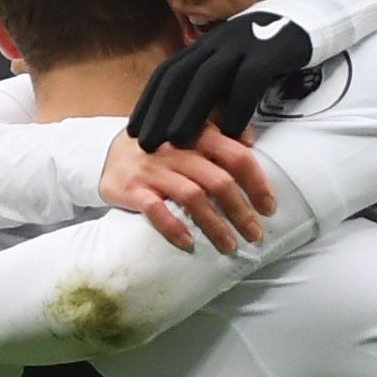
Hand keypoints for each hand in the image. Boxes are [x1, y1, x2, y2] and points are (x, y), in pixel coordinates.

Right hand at [100, 125, 276, 254]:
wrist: (107, 154)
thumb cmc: (160, 147)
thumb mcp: (188, 130)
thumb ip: (219, 133)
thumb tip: (250, 140)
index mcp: (196, 132)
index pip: (235, 155)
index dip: (257, 182)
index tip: (269, 207)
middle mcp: (176, 148)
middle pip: (218, 181)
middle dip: (241, 211)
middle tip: (255, 234)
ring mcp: (153, 169)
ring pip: (192, 197)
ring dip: (214, 225)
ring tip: (230, 245)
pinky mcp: (131, 188)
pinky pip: (155, 210)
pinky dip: (173, 227)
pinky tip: (188, 243)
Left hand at [128, 10, 318, 151]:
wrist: (308, 19)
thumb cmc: (266, 52)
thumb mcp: (234, 65)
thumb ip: (214, 88)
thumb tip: (192, 124)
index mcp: (205, 45)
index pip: (168, 73)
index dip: (149, 101)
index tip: (134, 130)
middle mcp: (218, 42)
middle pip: (179, 75)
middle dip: (159, 110)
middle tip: (145, 144)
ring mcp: (243, 44)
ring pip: (207, 77)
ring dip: (187, 110)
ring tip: (175, 142)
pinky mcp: (270, 53)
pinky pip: (248, 82)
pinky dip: (236, 108)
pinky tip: (228, 135)